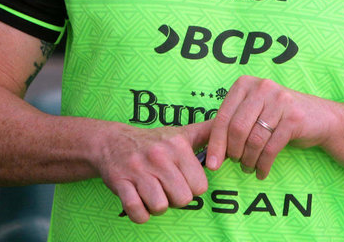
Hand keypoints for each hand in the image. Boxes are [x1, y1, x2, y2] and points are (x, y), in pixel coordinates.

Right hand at [96, 120, 211, 223]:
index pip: (200, 186)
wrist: (111, 141)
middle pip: (183, 199)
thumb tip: (232, 129)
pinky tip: (139, 201)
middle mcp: (159, 156)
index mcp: (177, 146)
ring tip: (153, 193)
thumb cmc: (153, 142)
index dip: (193, 188)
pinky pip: (137, 212)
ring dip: (157, 206)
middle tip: (167, 189)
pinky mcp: (120, 182)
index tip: (183, 181)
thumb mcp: (181, 133)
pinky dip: (140, 214)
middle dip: (176, 199)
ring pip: (160, 206)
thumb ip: (208, 132)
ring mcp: (138, 170)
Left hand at [205, 75, 335, 179]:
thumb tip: (209, 152)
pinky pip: (271, 148)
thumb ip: (233, 123)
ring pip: (254, 140)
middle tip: (236, 164)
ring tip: (249, 168)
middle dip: (233, 152)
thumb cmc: (279, 117)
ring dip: (248, 160)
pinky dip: (263, 165)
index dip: (215, 143)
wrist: (320, 117)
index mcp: (245, 84)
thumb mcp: (254, 111)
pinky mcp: (294, 118)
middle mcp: (262, 87)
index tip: (212, 164)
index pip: (223, 117)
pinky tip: (261, 172)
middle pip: (237, 128)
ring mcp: (280, 101)